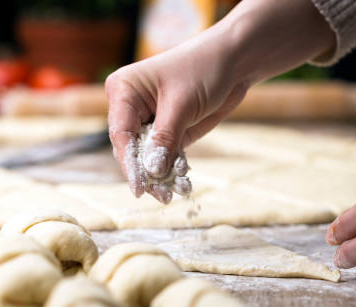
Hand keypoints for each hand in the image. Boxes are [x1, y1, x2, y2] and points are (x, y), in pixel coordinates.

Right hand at [106, 0, 334, 201]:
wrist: (234, 60)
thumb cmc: (203, 69)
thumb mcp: (181, 104)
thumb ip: (165, 140)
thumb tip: (151, 172)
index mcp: (123, 91)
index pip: (121, 133)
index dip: (129, 163)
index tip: (139, 188)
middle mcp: (131, 107)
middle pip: (132, 149)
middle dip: (148, 174)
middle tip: (162, 196)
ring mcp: (150, 120)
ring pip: (149, 157)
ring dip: (163, 176)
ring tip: (178, 191)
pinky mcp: (168, 131)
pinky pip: (166, 156)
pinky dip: (175, 170)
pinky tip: (184, 183)